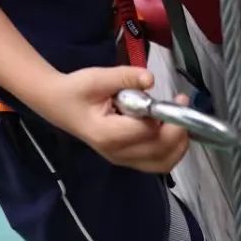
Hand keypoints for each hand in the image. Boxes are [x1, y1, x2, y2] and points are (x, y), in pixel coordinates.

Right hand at [37, 66, 189, 173]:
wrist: (58, 104)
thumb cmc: (76, 90)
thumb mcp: (98, 77)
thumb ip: (126, 77)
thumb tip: (151, 79)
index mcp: (108, 134)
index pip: (147, 132)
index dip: (167, 118)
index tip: (176, 98)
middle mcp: (117, 153)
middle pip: (161, 153)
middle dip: (179, 130)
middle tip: (182, 103)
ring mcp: (122, 159)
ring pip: (163, 163)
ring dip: (178, 143)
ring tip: (178, 116)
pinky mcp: (127, 159)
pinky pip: (157, 162)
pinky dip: (170, 149)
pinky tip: (169, 127)